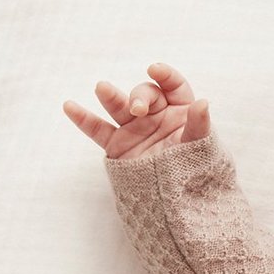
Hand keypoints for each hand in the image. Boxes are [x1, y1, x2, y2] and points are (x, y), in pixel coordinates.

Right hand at [61, 62, 210, 158]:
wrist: (177, 202)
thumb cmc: (193, 171)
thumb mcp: (200, 148)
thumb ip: (199, 125)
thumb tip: (204, 102)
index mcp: (179, 111)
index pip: (173, 86)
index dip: (165, 75)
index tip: (155, 70)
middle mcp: (155, 116)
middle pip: (145, 95)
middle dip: (139, 97)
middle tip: (137, 108)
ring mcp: (134, 128)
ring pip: (119, 106)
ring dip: (110, 96)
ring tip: (102, 88)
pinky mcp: (117, 145)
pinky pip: (98, 129)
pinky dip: (83, 119)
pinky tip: (69, 106)